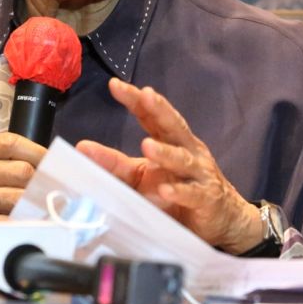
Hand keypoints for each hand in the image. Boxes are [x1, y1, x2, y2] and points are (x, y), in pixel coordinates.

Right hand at [0, 132, 45, 260]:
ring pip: (20, 196)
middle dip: (39, 183)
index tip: (51, 162)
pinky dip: (24, 223)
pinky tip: (26, 223)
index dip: (37, 151)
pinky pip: (11, 220)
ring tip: (39, 208)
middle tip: (47, 191)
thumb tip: (45, 165)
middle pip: (22, 170)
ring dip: (34, 205)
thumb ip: (0, 162)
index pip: (11, 142)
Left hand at [76, 78, 262, 254]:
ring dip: (165, 153)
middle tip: (143, 96)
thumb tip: (81, 148)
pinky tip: (166, 191)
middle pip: (172, 126)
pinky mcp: (206, 198)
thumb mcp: (141, 176)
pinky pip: (191, 194)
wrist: (221, 219)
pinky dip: (179, 192)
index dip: (136, 100)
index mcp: (170, 140)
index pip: (152, 116)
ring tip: (147, 146)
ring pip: (182, 159)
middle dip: (158, 109)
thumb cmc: (177, 191)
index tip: (115, 85)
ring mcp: (198, 173)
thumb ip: (115, 163)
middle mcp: (187, 150)